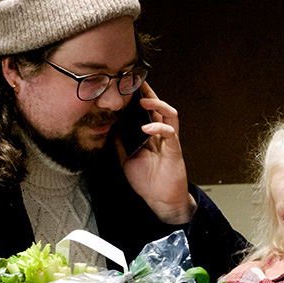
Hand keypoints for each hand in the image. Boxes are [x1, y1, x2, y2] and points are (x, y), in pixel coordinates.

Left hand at [117, 82, 196, 224]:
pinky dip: (158, 128)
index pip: (146, 111)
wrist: (161, 200)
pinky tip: (146, 129)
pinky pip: (170, 133)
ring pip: (169, 115)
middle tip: (136, 82)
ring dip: (157, 105)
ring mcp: (169, 141)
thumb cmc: (147, 181)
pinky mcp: (174, 150)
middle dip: (148, 93)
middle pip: (159, 107)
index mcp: (150, 135)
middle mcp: (161, 135)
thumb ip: (120, 142)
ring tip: (143, 101)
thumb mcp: (126, 158)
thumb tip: (109, 126)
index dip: (138, 97)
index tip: (127, 86)